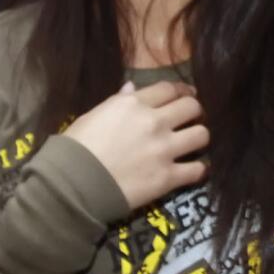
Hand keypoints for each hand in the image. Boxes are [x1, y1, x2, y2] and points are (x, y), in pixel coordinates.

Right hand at [62, 80, 208, 209]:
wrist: (71, 185)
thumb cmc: (74, 148)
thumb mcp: (92, 116)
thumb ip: (117, 101)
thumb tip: (132, 88)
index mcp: (133, 105)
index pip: (169, 89)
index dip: (181, 91)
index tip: (186, 96)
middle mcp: (154, 122)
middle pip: (192, 107)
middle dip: (194, 111)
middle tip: (191, 119)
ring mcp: (164, 150)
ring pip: (202, 135)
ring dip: (199, 138)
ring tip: (193, 143)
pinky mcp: (167, 177)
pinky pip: (197, 170)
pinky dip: (198, 170)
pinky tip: (193, 170)